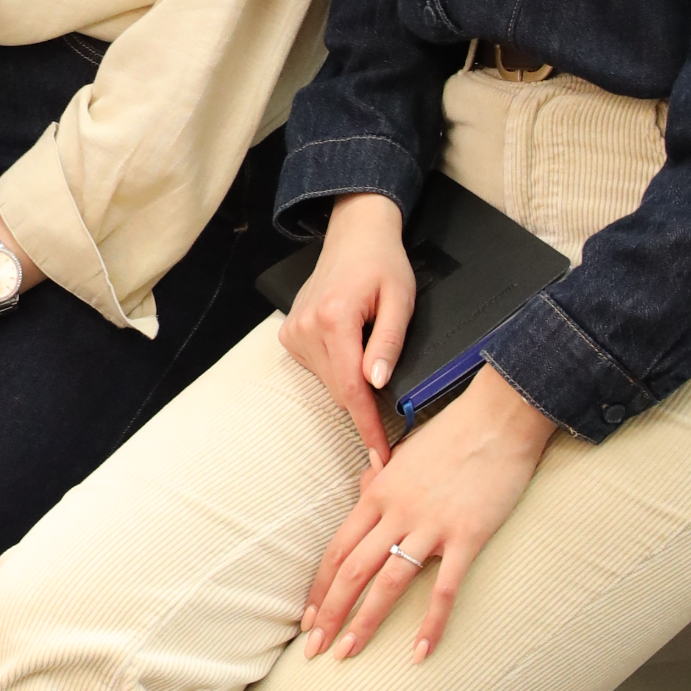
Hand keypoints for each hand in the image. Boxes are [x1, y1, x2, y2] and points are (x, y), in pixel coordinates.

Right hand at [282, 192, 417, 464]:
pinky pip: (319, 369)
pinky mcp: (290, 334)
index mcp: (335, 319)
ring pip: (329, 383)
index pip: (353, 388)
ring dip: (352, 382)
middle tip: (390, 411)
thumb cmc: (383, 264)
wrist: (354, 236)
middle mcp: (307, 327)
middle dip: (366, 406)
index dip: (369, 425)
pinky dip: (338, 369)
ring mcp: (294, 331)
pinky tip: (350, 345)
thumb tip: (377, 383)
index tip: (381, 454)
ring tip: (369, 349)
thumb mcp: (401, 300)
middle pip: (340, 390)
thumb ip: (389, 342)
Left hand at [301, 363, 556, 663]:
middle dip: (330, 614)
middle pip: (351, 571)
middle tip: (315, 649)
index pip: (337, 549)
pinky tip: (418, 651)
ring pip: (387, 583)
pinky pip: (444, 588)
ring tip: (348, 654)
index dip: (320, 588)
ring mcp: (430, 525)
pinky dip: (431, 624)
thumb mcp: (405, 452)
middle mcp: (396, 512)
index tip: (309, 618)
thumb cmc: (454, 432)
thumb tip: (365, 484)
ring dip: (364, 622)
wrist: (498, 417)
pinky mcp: (466, 536)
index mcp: (378, 493)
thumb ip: (383, 476)